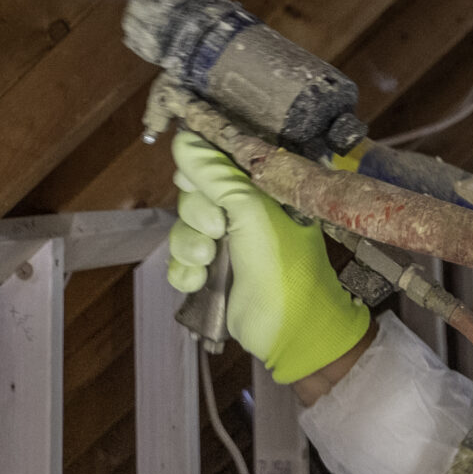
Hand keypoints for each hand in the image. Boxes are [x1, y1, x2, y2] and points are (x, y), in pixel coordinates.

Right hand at [166, 130, 370, 383]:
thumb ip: (218, 178)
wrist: (292, 334)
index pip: (215, 165)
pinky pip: (180, 261)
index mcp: (261, 191)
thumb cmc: (284, 269)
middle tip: (217, 231)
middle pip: (192, 196)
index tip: (195, 185)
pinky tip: (197, 282)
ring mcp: (226, 245)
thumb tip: (184, 139)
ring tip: (208, 262)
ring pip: (183, 230)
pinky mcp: (212, 275)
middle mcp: (242, 213)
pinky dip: (183, 272)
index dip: (199, 174)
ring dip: (188, 246)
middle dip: (196, 215)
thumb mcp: (253, 216)